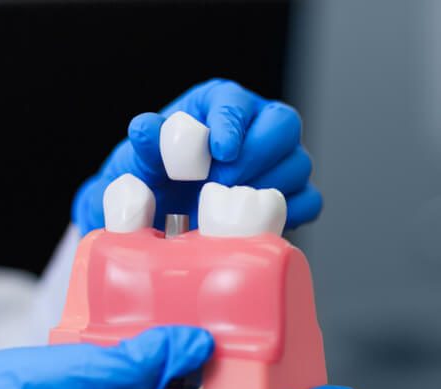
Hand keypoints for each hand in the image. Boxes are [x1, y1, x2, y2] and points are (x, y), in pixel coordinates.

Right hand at [0, 327, 357, 388]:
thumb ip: (138, 366)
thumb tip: (201, 348)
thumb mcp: (76, 384)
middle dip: (270, 376)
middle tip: (302, 344)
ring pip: (196, 376)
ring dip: (230, 353)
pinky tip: (186, 317)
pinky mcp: (110, 381)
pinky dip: (185, 341)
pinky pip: (162, 361)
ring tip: (254, 322)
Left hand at [73, 79, 321, 235]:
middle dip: (256, 156)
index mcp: (221, 105)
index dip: (232, 124)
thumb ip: (146, 143)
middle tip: (223, 183)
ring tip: (233, 206)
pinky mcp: (292, 194)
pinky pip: (309, 201)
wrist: (170, 210)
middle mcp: (257, 127)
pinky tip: (257, 222)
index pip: (237, 103)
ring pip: (298, 164)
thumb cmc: (159, 178)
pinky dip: (289, 213)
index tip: (219, 152)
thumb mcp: (143, 161)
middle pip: (284, 126)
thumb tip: (145, 128)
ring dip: (268, 187)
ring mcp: (279, 161)